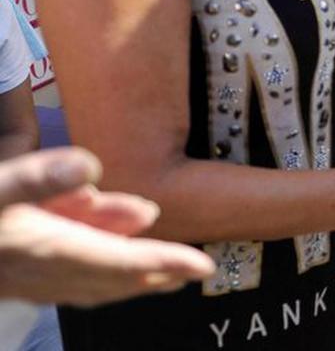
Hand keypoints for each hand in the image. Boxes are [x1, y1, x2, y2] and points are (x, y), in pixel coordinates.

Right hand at [0, 148, 214, 306]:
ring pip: (87, 282)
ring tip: (161, 269)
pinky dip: (94, 271)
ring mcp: (23, 278)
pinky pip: (63, 279)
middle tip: (192, 272)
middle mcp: (39, 273)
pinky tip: (101, 256)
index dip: (165, 262)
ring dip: (127, 274)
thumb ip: (38, 177)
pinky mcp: (10, 274)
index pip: (120, 262)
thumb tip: (91, 164)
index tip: (202, 266)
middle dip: (154, 274)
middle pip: (110, 279)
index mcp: (43, 251)